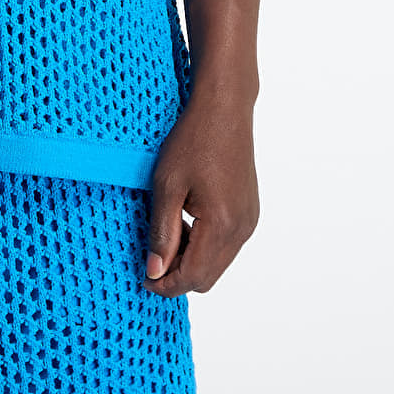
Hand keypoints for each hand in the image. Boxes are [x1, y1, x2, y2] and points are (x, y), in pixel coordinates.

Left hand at [142, 88, 259, 296]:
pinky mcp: (249, 212)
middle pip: (208, 277)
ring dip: (191, 258)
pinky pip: (227, 244)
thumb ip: (162, 233)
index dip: (166, 284)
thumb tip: (155, 271)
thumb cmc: (193, 139)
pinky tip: (187, 218)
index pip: (193, 277)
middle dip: (178, 274)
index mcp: (222, 224)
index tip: (143, 277)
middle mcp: (242, 229)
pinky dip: (205, 243)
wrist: (224, 108)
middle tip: (152, 253)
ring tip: (168, 229)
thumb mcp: (166, 185)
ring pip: (218, 263)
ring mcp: (249, 220)